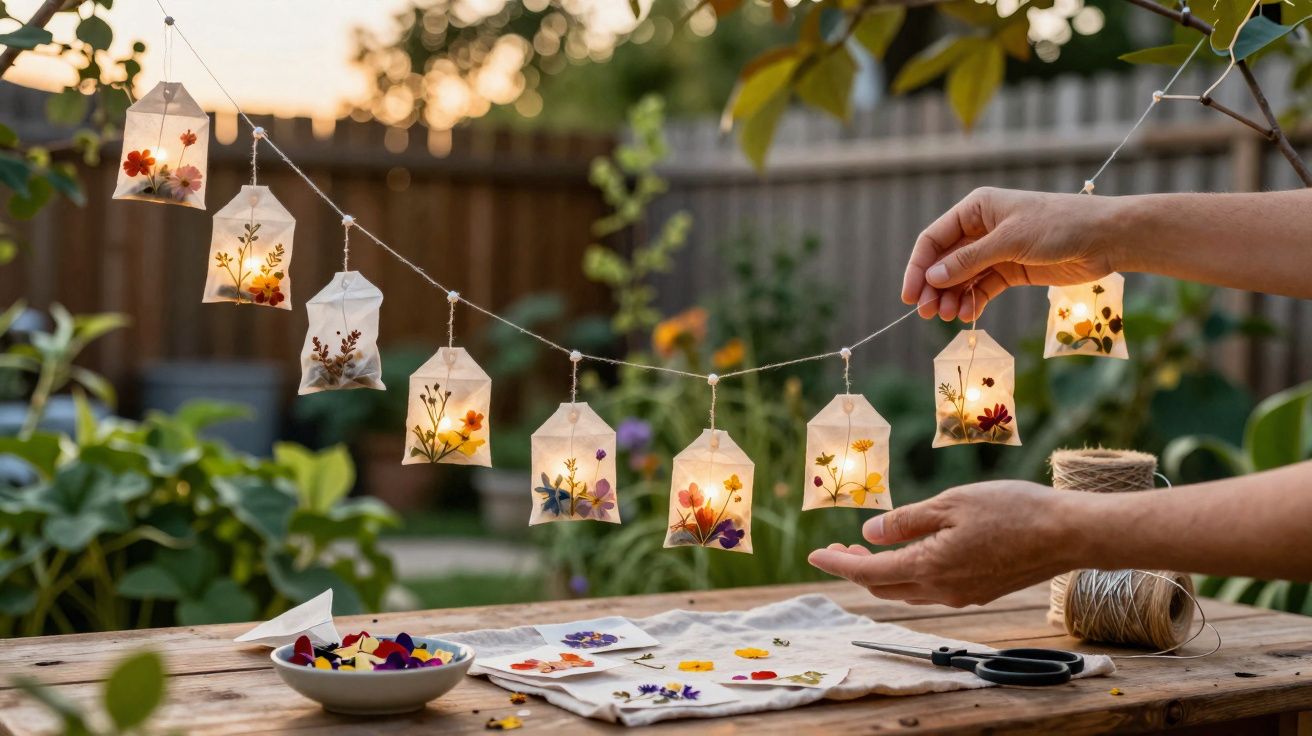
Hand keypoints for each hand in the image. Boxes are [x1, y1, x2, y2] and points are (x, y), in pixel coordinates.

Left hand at [807, 481, 1079, 606]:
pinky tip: (911, 554)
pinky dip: (909, 574)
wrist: (1067, 534)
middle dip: (855, 570)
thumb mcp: (950, 504)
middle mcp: (942, 590)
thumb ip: (905, 522)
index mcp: (930, 567)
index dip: (836, 564)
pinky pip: (931, 589)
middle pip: (884, 587)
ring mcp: (962, 595)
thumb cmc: (1012, 510)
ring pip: (907, 591)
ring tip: (867, 551)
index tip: (813, 554)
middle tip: (838, 550)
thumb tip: (868, 536)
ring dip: (882, 573)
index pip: (868, 573)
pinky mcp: (979, 591)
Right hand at [902, 188, 1123, 321]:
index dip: (919, 267)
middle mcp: (981, 229)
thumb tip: (933, 278)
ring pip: (962, 278)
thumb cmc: (1059, 226)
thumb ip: (970, 260)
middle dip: (933, 287)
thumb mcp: (1010, 240)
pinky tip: (965, 315)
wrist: (1105, 238)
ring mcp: (996, 251)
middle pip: (945, 261)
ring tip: (948, 317)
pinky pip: (982, 288)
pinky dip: (972, 301)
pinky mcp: (1011, 270)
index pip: (934, 239)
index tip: (910, 295)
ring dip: (951, 298)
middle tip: (926, 314)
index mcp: (976, 209)